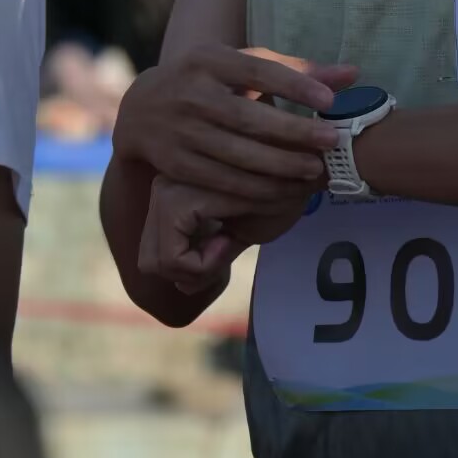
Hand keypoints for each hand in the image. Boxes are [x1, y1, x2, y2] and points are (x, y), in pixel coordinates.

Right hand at [112, 44, 355, 204]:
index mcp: (209, 60)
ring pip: (237, 155)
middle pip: (249, 118)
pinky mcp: (177, 164)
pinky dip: (257, 190)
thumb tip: (353, 74)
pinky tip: (286, 192)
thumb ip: (296, 70)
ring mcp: (182, 131)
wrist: (141, 109)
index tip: (329, 102)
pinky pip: (223, 182)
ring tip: (315, 171)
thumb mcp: (241, 63)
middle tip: (331, 143)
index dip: (295, 86)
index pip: (258, 71)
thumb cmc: (209, 80)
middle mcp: (192, 94)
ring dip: (280, 167)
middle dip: (293, 133)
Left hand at [138, 177, 312, 289]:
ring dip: (200, 267)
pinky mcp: (179, 200)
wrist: (307, 170)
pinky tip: (229, 239)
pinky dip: (204, 263)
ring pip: (159, 263)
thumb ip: (207, 257)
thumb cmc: (278, 195)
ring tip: (229, 241)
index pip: (154, 253)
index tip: (225, 245)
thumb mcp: (237, 233)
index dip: (190, 267)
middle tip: (226, 248)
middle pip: (150, 260)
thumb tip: (181, 286)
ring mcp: (166, 190)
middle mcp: (161, 186)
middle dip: (190, 271)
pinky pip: (175, 258)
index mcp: (171, 191)